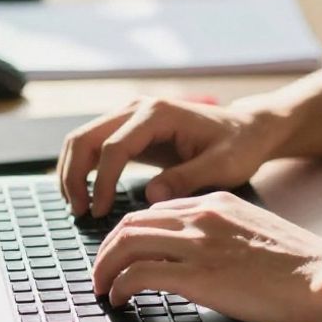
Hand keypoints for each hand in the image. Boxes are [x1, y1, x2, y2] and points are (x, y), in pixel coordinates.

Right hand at [57, 97, 284, 217]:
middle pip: (85, 137)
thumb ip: (187, 179)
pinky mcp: (131, 129)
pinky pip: (95, 145)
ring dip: (73, 172)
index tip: (99, 212)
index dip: (101, 182)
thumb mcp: (222, 167)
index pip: (113, 147)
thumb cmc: (239, 147)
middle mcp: (138, 108)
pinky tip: (89, 195)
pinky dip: (84, 168)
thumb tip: (150, 196)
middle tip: (80, 213)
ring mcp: (131, 116)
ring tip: (79, 208)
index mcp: (159, 114)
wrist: (248, 129)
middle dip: (75, 176)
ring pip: (83, 139)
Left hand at [91, 192, 321, 321]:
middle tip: (100, 271)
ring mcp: (198, 244)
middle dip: (108, 248)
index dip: (132, 232)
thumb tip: (208, 258)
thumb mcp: (256, 232)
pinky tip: (120, 299)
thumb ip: (226, 234)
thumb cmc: (300, 265)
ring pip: (126, 243)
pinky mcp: (198, 275)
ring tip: (101, 288)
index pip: (156, 209)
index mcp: (217, 203)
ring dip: (104, 267)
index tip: (123, 252)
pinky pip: (138, 274)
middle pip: (132, 222)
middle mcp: (202, 216)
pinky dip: (119, 286)